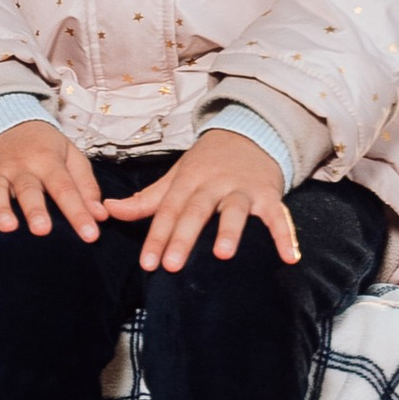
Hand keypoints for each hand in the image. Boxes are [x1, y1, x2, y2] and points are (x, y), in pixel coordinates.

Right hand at [0, 119, 105, 246]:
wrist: (3, 118)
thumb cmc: (43, 147)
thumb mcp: (70, 156)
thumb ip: (86, 186)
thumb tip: (101, 216)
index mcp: (47, 159)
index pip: (65, 187)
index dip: (78, 211)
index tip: (91, 235)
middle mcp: (19, 166)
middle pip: (28, 189)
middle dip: (35, 209)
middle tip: (43, 230)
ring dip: (0, 210)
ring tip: (7, 228)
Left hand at [102, 131, 296, 274]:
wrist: (249, 134)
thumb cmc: (206, 165)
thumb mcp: (176, 178)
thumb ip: (145, 199)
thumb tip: (108, 210)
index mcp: (188, 181)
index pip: (168, 210)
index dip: (156, 236)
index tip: (147, 263)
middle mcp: (214, 184)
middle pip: (197, 211)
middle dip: (183, 237)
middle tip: (172, 265)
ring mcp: (243, 189)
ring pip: (236, 210)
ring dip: (230, 231)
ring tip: (223, 255)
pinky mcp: (269, 195)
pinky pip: (280, 216)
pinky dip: (286, 236)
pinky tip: (290, 258)